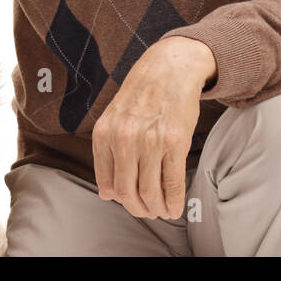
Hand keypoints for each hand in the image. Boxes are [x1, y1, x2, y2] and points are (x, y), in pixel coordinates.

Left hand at [92, 37, 215, 218]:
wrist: (169, 68)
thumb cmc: (142, 94)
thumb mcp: (114, 118)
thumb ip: (106, 152)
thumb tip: (107, 194)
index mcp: (104, 134)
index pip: (107, 183)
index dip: (119, 200)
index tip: (130, 203)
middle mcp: (124, 140)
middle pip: (127, 192)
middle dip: (138, 209)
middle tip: (147, 212)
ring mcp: (150, 142)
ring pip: (150, 192)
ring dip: (156, 208)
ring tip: (161, 211)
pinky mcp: (175, 143)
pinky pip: (173, 183)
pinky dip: (174, 202)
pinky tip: (176, 208)